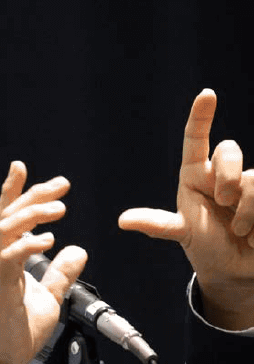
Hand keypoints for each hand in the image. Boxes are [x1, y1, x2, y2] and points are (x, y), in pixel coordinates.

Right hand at [0, 161, 88, 363]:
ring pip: (5, 230)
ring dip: (32, 214)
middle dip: (32, 194)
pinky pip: (11, 258)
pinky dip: (29, 244)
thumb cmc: (16, 331)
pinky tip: (50, 239)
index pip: (8, 219)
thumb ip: (60, 273)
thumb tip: (78, 251)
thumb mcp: (48, 296)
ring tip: (59, 208)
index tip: (22, 167)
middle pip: (8, 216)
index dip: (14, 192)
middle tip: (61, 183)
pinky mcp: (1, 288)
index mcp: (5, 260)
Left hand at [119, 89, 253, 329]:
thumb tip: (122, 220)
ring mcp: (250, 183)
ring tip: (241, 230)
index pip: (197, 140)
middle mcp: (224, 173)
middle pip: (230, 151)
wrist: (234, 268)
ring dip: (247, 213)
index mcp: (197, 176)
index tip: (206, 95)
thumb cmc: (205, 246)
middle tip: (225, 204)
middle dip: (228, 178)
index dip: (201, 117)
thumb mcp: (181, 232)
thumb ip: (157, 224)